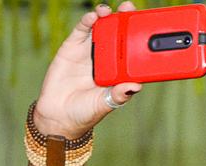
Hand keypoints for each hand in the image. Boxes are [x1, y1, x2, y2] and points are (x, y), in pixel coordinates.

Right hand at [34, 2, 142, 137]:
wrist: (59, 116)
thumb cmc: (86, 112)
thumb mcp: (106, 104)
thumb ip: (119, 95)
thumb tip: (136, 86)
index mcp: (117, 71)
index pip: (130, 51)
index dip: (137, 38)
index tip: (146, 27)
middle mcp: (105, 59)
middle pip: (117, 35)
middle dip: (123, 20)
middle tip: (129, 9)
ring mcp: (89, 52)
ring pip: (100, 29)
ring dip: (106, 16)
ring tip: (110, 11)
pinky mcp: (72, 48)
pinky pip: (81, 32)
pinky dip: (87, 22)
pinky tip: (93, 16)